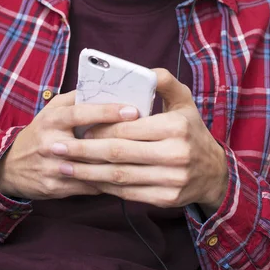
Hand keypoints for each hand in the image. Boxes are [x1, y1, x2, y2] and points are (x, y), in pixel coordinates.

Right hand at [0, 91, 138, 200]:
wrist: (10, 167)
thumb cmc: (40, 132)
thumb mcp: (52, 111)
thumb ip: (76, 99)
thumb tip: (105, 87)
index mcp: (51, 120)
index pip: (81, 113)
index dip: (107, 111)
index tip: (133, 110)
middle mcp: (51, 144)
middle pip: (90, 144)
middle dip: (119, 140)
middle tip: (147, 136)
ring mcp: (53, 168)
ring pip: (92, 168)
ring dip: (118, 164)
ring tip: (144, 156)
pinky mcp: (55, 188)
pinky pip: (88, 186)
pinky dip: (108, 182)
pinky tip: (128, 176)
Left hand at [52, 69, 228, 212]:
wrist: (213, 171)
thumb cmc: (191, 129)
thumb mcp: (184, 100)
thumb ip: (163, 81)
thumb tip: (142, 71)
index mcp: (176, 126)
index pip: (127, 127)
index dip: (99, 128)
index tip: (77, 126)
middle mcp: (175, 154)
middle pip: (118, 153)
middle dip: (83, 151)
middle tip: (57, 147)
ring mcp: (171, 179)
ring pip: (119, 176)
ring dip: (87, 172)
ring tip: (62, 166)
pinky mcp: (167, 199)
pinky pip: (128, 193)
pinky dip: (104, 187)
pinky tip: (86, 180)